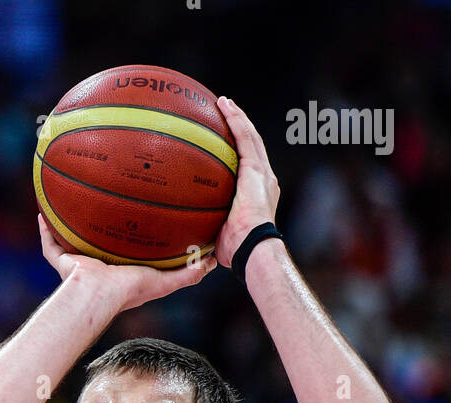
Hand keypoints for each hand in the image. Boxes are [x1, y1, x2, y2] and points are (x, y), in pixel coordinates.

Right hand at [37, 212, 216, 312]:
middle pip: (95, 239)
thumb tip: (213, 261)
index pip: (123, 248)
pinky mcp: (61, 261)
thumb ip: (188, 273)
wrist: (98, 295)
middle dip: (96, 223)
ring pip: (69, 238)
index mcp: (119, 269)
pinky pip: (49, 243)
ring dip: (68, 221)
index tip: (135, 213)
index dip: (127, 233)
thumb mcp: (164, 281)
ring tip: (69, 196)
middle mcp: (96, 265)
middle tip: (103, 198)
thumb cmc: (129, 291)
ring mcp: (77, 263)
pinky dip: (44, 230)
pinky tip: (42, 211)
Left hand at [214, 97, 280, 267]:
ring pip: (250, 137)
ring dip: (237, 117)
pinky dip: (236, 120)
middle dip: (240, 127)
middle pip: (252, 146)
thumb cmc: (236, 251)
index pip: (249, 166)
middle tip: (225, 112)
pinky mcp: (256, 170)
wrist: (253, 249)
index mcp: (258, 194)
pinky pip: (246, 138)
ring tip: (224, 102)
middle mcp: (264, 180)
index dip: (239, 151)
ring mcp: (262, 173)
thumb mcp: (218, 237)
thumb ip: (206, 230)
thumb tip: (186, 241)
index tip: (225, 140)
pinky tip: (225, 106)